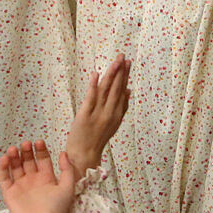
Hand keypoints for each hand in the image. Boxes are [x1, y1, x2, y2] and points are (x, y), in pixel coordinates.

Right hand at [0, 140, 79, 212]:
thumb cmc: (57, 209)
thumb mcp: (67, 187)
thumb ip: (67, 169)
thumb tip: (64, 153)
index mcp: (47, 179)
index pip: (42, 160)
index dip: (40, 150)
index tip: (39, 141)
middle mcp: (33, 181)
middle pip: (28, 161)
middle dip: (26, 151)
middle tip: (25, 144)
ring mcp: (20, 187)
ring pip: (15, 167)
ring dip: (14, 157)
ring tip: (14, 149)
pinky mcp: (9, 193)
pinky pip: (4, 178)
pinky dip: (3, 168)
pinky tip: (5, 158)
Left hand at [63, 56, 129, 174]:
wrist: (84, 155)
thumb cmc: (96, 139)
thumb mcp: (113, 123)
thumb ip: (121, 107)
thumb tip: (128, 91)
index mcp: (117, 115)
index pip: (123, 92)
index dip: (126, 77)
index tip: (128, 63)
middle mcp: (110, 113)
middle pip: (116, 89)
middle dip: (121, 72)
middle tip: (123, 56)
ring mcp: (98, 114)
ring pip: (106, 90)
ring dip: (111, 74)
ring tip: (116, 61)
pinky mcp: (85, 116)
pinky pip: (91, 98)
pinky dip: (94, 85)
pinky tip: (96, 74)